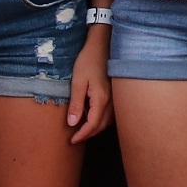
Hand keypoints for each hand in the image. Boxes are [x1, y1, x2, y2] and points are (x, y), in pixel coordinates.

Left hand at [67, 24, 113, 141]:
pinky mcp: (114, 94)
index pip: (92, 125)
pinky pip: (109, 114)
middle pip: (101, 126)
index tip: (72, 140)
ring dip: (95, 128)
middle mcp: (111, 101)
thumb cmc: (88, 61)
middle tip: (75, 138)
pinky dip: (100, 120)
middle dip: (88, 134)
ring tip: (82, 130)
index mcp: (101, 99)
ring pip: (107, 121)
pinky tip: (92, 117)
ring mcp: (114, 98)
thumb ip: (76, 104)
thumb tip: (72, 124)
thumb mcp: (77, 82)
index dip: (82, 135)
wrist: (101, 46)